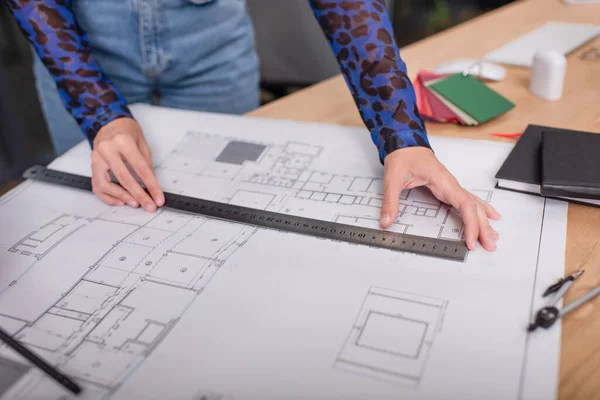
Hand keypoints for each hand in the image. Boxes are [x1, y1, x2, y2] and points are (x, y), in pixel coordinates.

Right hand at [91, 118, 163, 211]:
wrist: (109, 123)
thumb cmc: (127, 132)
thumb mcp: (142, 144)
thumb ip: (146, 165)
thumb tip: (152, 187)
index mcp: (123, 141)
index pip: (140, 169)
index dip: (151, 186)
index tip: (158, 198)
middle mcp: (107, 149)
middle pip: (123, 178)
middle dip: (139, 195)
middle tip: (149, 206)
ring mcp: (96, 158)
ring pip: (105, 185)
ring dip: (121, 197)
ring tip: (135, 203)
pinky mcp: (92, 166)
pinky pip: (97, 186)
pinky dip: (109, 197)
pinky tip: (121, 200)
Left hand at [380, 147, 500, 250]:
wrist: (405, 144)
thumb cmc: (402, 158)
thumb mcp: (392, 179)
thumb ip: (390, 201)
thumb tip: (386, 221)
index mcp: (442, 180)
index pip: (464, 203)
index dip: (471, 223)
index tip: (471, 240)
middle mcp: (451, 184)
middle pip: (473, 207)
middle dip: (483, 227)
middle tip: (490, 246)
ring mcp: (451, 186)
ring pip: (474, 205)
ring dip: (484, 221)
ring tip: (493, 238)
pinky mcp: (448, 188)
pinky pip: (469, 201)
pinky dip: (481, 210)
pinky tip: (491, 216)